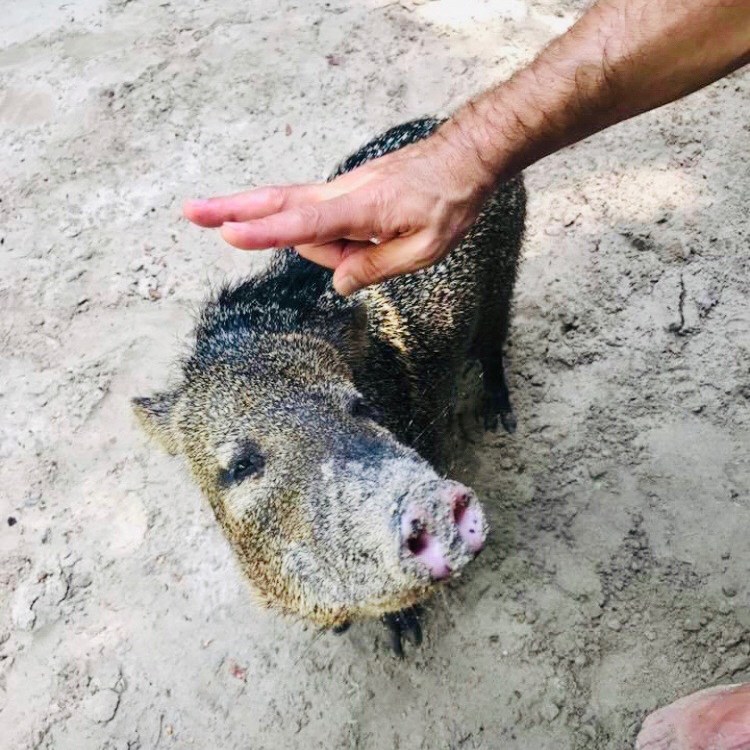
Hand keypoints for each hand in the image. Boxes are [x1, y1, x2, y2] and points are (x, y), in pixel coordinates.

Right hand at [183, 128, 494, 295]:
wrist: (463, 159)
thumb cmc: (449, 202)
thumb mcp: (424, 250)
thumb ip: (377, 267)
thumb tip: (339, 283)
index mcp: (363, 209)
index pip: (305, 224)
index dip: (267, 233)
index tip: (231, 234)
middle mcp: (343, 195)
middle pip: (278, 204)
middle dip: (233, 209)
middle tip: (190, 212)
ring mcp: (342, 191)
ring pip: (306, 220)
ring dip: (329, 248)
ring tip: (386, 244)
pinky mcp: (345, 194)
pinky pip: (321, 217)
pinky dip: (324, 235)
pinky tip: (362, 242)